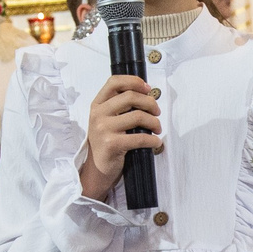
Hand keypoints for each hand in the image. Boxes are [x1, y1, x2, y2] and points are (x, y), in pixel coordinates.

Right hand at [79, 73, 161, 200]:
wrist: (96, 170)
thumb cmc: (106, 143)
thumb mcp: (106, 120)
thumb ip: (119, 107)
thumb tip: (147, 95)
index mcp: (97, 104)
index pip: (114, 82)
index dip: (134, 81)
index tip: (148, 89)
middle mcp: (98, 114)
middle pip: (131, 97)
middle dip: (150, 103)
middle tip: (157, 113)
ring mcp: (103, 129)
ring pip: (138, 116)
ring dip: (154, 123)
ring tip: (157, 129)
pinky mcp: (112, 144)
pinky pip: (141, 138)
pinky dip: (153, 140)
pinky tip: (155, 142)